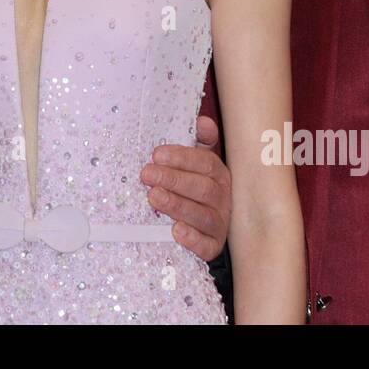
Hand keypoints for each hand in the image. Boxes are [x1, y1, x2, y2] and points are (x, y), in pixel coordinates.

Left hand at [140, 115, 230, 260]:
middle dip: (174, 179)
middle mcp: (222, 198)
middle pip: (203, 188)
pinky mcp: (212, 246)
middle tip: (146, 174)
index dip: (182, 157)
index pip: (205, 162)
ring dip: (178, 205)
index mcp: (217, 174)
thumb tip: (203, 122)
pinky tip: (176, 232)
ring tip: (154, 197)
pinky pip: (206, 245)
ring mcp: (219, 223)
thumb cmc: (191, 188)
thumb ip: (197, 141)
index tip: (156, 154)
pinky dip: (192, 239)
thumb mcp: (195, 163)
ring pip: (203, 215)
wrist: (202, 228)